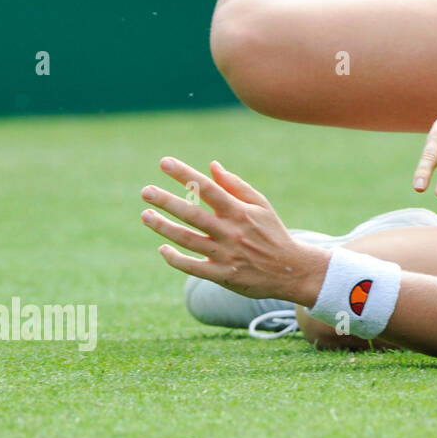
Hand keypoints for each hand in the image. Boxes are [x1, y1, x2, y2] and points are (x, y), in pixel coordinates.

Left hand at [140, 157, 329, 303]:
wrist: (291, 270)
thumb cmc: (273, 233)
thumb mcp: (261, 206)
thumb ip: (235, 186)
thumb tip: (211, 166)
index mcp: (240, 212)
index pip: (208, 188)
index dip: (185, 175)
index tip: (164, 162)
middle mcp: (231, 232)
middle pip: (192, 214)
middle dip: (166, 201)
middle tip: (145, 191)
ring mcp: (225, 254)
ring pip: (187, 239)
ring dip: (163, 227)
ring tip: (145, 215)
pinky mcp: (222, 275)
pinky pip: (191, 267)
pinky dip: (174, 259)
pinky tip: (162, 249)